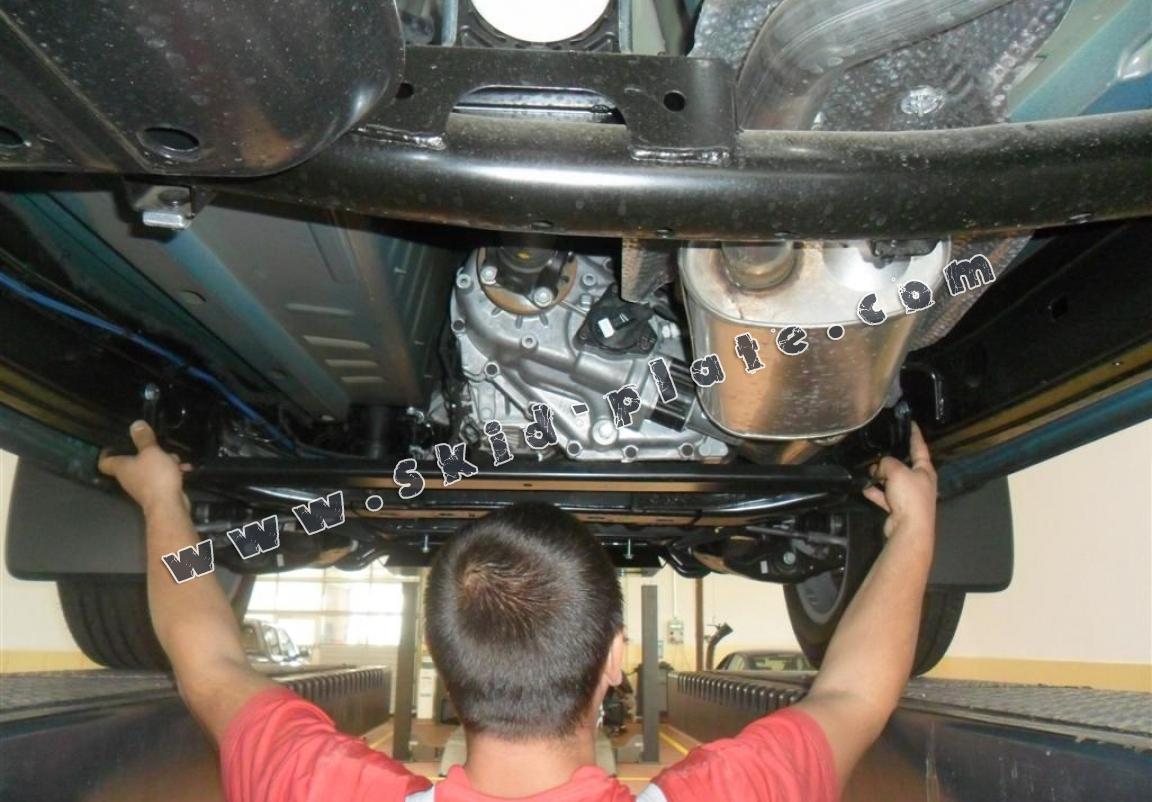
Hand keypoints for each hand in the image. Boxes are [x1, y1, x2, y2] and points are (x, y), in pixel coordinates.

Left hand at [98, 421, 190, 516]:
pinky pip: (161, 477)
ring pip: (150, 469)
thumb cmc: (155, 477)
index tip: (114, 444)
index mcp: (121, 467)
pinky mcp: (156, 492)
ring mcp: (142, 486)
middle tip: (157, 446)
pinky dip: (171, 472)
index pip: (104, 461)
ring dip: (163, 462)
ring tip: (176, 459)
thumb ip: (144, 439)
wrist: (168, 505)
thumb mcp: (151, 452)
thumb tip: (135, 424)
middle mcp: (128, 477)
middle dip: (146, 453)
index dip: (106, 452)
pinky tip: (184, 469)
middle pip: (132, 462)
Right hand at [862, 422, 936, 541]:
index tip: (910, 423)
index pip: (919, 447)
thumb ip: (887, 463)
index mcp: (925, 471)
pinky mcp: (899, 509)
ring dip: (881, 477)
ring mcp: (909, 497)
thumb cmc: (909, 496)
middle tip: (877, 452)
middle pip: (904, 465)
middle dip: (890, 460)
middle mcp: (919, 482)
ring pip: (893, 481)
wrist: (909, 528)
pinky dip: (876, 493)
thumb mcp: (897, 471)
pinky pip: (885, 497)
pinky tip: (865, 489)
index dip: (914, 434)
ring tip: (869, 472)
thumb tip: (880, 467)